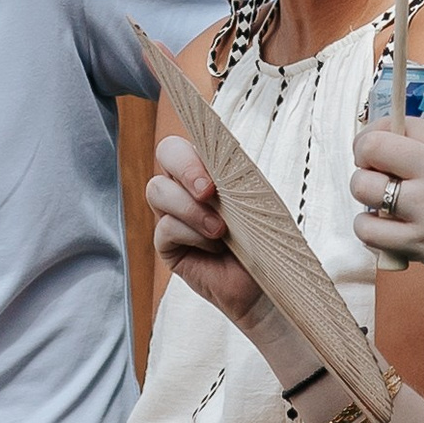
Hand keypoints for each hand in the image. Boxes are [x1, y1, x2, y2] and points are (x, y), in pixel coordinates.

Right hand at [147, 134, 274, 344]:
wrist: (265, 283)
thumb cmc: (263, 238)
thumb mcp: (254, 201)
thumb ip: (234, 179)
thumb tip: (217, 168)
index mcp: (207, 167)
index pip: (190, 139)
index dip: (192, 147)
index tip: (212, 168)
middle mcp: (185, 185)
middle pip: (166, 153)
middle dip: (186, 169)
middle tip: (209, 192)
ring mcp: (172, 213)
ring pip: (158, 190)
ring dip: (191, 208)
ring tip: (220, 230)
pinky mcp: (167, 244)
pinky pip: (166, 228)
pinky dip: (193, 235)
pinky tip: (214, 247)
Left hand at [352, 116, 423, 315]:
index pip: (398, 121)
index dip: (380, 129)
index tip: (378, 141)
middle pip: (372, 146)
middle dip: (363, 154)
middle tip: (370, 167)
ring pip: (363, 186)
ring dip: (364, 192)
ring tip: (378, 201)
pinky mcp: (417, 243)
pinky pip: (368, 229)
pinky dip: (367, 229)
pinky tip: (383, 229)